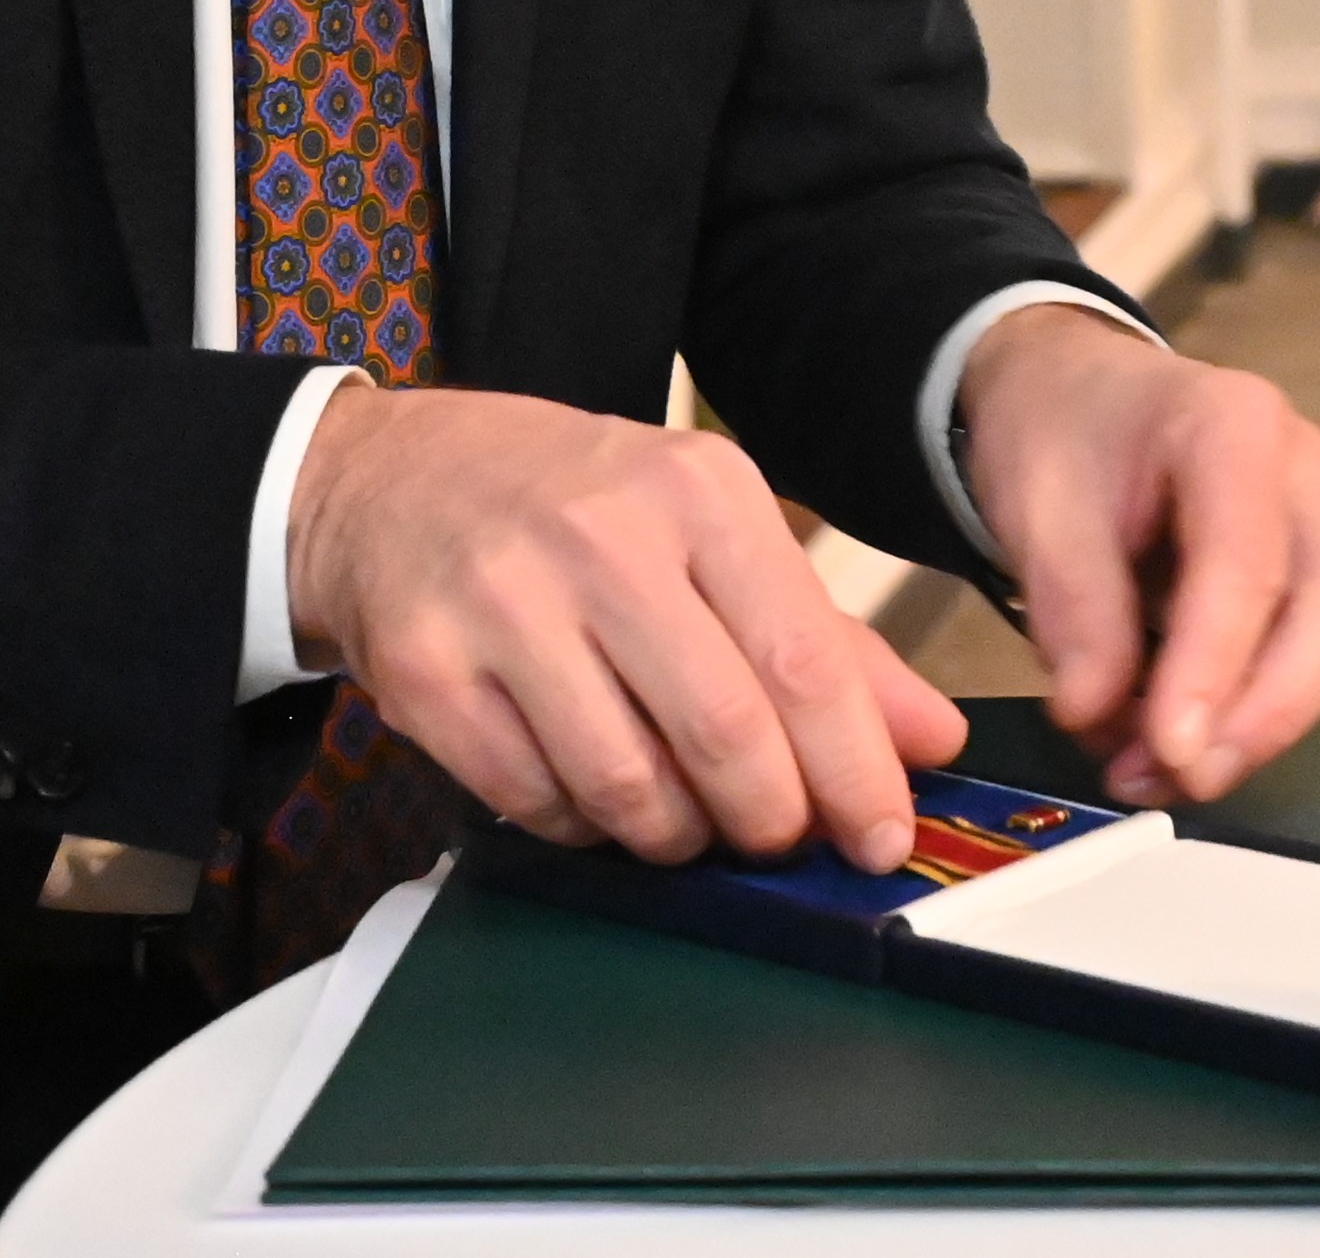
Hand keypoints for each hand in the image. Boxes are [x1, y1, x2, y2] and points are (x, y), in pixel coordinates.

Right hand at [284, 382, 961, 870]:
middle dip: (768, 818)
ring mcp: (505, 605)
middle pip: (724, 733)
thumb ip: (823, 637)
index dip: (852, 771)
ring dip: (675, 836)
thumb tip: (930, 738)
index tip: (880, 839)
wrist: (389, 480)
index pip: (802, 658)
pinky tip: (592, 791)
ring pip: (629, 786)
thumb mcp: (706, 530)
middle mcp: (602, 539)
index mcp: (698, 491)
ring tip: (683, 817)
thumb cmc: (573, 508)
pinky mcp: (427, 673)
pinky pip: (537, 802)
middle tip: (775, 838)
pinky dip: (583, 826)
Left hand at [960, 309, 1319, 805]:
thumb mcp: (1037, 504)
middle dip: (1258, 712)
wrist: (1078, 398)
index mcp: (1235, 424)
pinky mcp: (1318, 576)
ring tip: (1149, 773)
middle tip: (1177, 780)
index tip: (1171, 749)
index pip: (1247, 558)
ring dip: (1254, 727)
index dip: (1216, 662)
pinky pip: (1310, 659)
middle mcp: (1307, 471)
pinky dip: (1250, 716)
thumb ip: (1071, 604)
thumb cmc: (1061, 436)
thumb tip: (1094, 714)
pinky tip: (1172, 746)